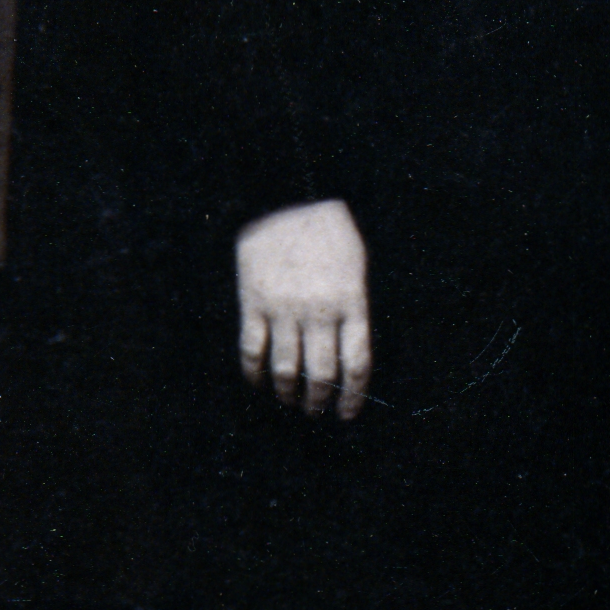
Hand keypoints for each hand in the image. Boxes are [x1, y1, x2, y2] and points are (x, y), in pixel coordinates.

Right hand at [236, 199, 370, 415]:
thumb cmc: (329, 229)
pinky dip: (254, 374)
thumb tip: (352, 351)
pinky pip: (251, 351)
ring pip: (285, 369)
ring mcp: (283, 309)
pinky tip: (259, 383)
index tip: (348, 412)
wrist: (285, 196)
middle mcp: (318, 311)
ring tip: (291, 402)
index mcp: (351, 301)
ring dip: (288, 393)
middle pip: (321, 373)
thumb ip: (355, 306)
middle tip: (317, 411)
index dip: (354, 395)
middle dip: (320, 400)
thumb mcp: (357, 264)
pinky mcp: (253, 303)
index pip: (357, 362)